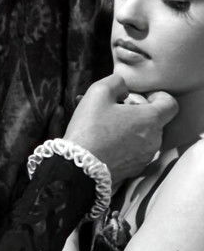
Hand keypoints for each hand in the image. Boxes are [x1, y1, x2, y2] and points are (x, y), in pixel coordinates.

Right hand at [63, 75, 177, 183]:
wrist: (81, 165)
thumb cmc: (91, 127)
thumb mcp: (98, 92)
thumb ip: (116, 82)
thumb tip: (124, 88)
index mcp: (150, 119)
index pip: (170, 103)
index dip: (156, 96)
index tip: (137, 97)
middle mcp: (154, 139)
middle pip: (153, 119)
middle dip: (135, 111)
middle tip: (112, 108)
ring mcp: (145, 156)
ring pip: (142, 134)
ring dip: (126, 126)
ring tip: (101, 122)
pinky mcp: (135, 168)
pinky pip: (134, 149)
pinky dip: (122, 141)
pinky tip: (101, 138)